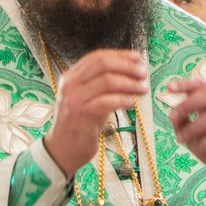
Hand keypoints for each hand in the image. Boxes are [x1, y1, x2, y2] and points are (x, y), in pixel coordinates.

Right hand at [43, 49, 149, 170]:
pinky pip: (107, 101)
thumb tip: (129, 73)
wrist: (62, 150)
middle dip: (127, 67)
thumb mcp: (87, 99)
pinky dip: (123, 100)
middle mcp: (70, 84)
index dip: (119, 55)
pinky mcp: (81, 114)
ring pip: (107, 81)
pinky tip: (132, 103)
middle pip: (102, 64)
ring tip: (142, 89)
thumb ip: (101, 85)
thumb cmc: (79, 125)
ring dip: (129, 83)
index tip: (136, 58)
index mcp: (70, 76)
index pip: (97, 57)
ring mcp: (74, 99)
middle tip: (142, 74)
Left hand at [165, 75, 205, 191]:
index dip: (187, 84)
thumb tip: (172, 114)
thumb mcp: (193, 136)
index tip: (169, 87)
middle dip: (188, 104)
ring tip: (181, 138)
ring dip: (193, 127)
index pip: (205, 86)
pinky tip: (203, 148)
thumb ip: (183, 124)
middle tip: (172, 116)